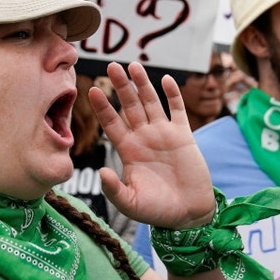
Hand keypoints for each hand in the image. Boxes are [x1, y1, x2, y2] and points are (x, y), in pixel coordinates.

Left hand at [88, 61, 215, 229]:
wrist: (187, 214)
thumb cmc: (156, 210)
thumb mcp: (130, 203)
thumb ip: (114, 189)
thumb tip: (101, 172)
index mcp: (128, 151)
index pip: (111, 123)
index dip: (102, 107)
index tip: (92, 90)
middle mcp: (143, 138)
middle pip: (129, 106)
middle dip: (121, 86)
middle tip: (111, 66)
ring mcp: (163, 134)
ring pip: (151, 103)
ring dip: (143, 84)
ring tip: (133, 65)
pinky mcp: (183, 136)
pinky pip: (177, 110)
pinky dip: (173, 95)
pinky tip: (166, 80)